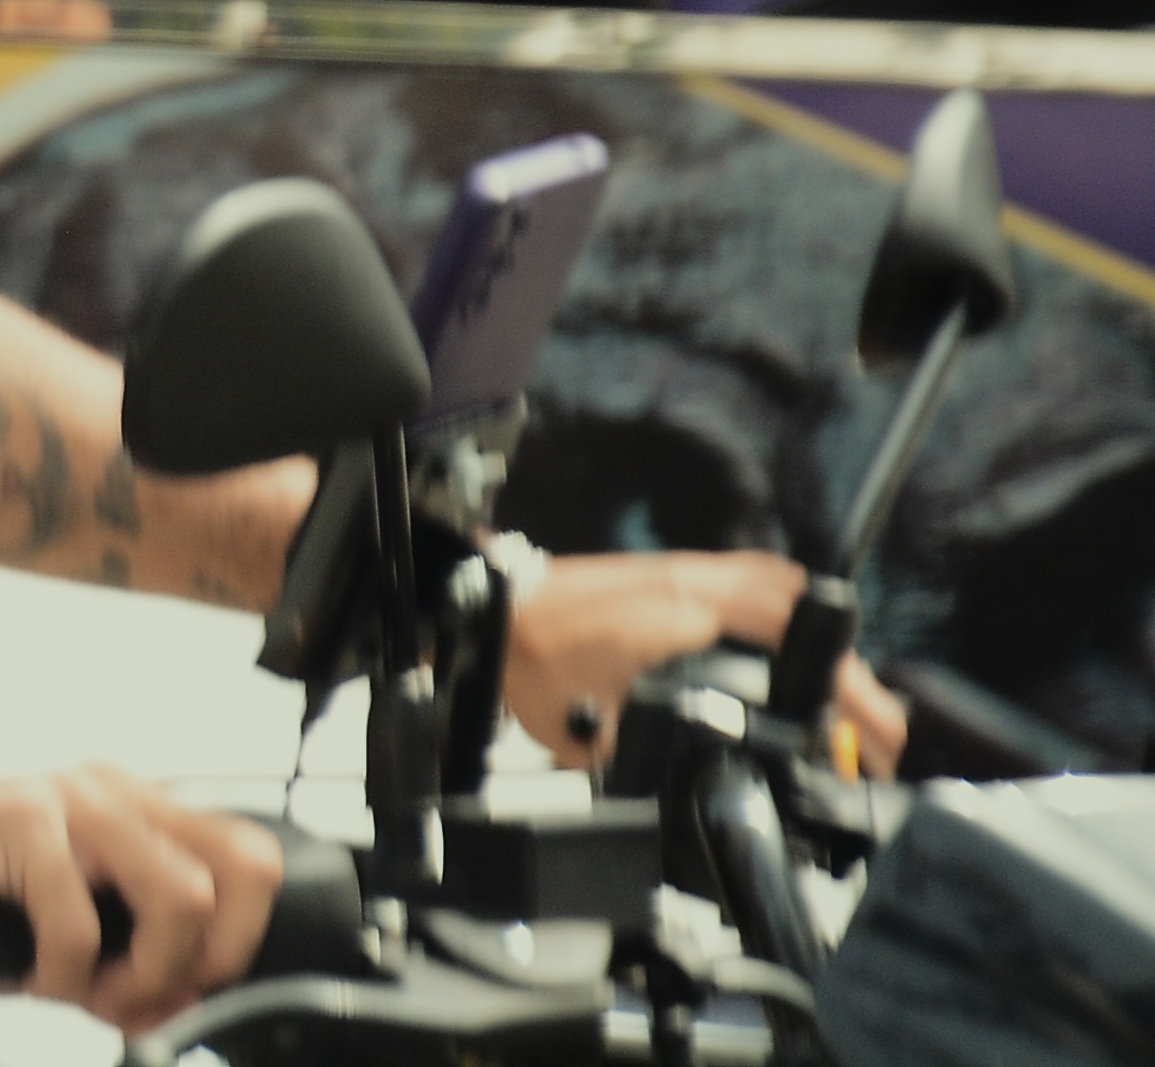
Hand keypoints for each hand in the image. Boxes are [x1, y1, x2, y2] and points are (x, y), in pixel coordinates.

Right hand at [0, 767, 280, 1034]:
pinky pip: (83, 929)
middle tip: (148, 991)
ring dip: (138, 973)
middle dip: (211, 956)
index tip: (193, 989)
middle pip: (242, 867)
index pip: (247, 858)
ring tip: (80, 989)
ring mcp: (66, 796)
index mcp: (131, 807)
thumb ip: (134, 965)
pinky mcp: (19, 816)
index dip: (240, 942)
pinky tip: (21, 971)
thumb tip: (191, 1006)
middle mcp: (109, 789)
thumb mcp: (65, 938)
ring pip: (180, 897)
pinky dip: (59, 976)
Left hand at [506, 548, 910, 771]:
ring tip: (843, 697)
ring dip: (818, 635)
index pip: (789, 635)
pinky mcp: (668, 574)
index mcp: (681, 612)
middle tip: (871, 726)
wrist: (486, 614)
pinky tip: (790, 656)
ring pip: (777, 584)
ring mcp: (679, 570)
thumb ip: (653, 757)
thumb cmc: (530, 665)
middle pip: (800, 605)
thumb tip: (702, 793)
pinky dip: (782, 614)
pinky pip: (746, 580)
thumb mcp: (594, 732)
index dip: (846, 688)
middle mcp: (689, 581)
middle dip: (847, 668)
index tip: (876, 733)